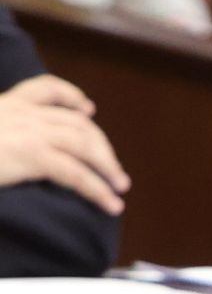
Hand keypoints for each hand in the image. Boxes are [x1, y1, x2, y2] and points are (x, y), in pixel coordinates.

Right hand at [0, 75, 129, 213]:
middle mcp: (20, 113)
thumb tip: (10, 149)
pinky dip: (99, 189)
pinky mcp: (32, 155)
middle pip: (77, 122)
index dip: (71, 97)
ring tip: (119, 188)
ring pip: (85, 144)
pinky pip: (77, 173)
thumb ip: (0, 133)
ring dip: (107, 166)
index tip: (88, 108)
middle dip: (100, 145)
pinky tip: (110, 204)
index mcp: (3, 105)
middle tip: (113, 168)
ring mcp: (29, 131)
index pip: (44, 89)